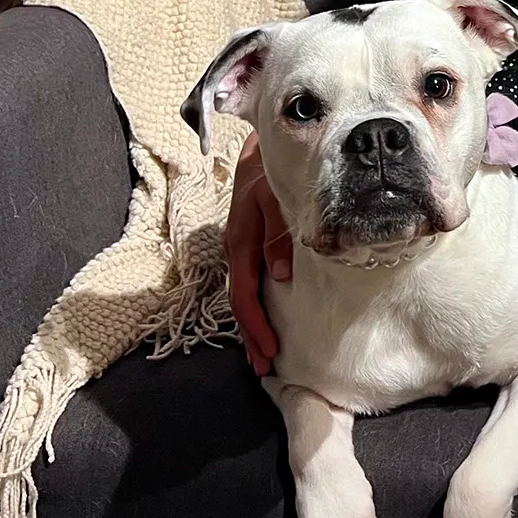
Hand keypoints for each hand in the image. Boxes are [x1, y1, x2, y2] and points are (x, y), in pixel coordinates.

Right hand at [226, 132, 291, 375]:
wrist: (260, 149)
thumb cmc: (270, 170)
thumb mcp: (274, 197)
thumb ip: (276, 233)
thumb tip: (281, 275)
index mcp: (240, 242)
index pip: (244, 294)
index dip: (256, 325)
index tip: (270, 350)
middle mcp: (236, 250)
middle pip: (240, 303)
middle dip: (252, 336)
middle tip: (266, 368)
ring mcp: (240, 249)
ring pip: (242, 296)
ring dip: (251, 327)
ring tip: (262, 356)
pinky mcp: (248, 245)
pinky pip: (248, 284)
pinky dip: (254, 308)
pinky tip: (262, 322)